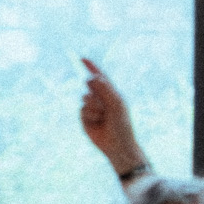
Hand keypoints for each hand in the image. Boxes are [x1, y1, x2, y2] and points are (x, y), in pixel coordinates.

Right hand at [80, 60, 147, 178]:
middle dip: (95, 93)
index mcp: (112, 93)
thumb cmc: (122, 125)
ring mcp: (92, 108)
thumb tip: (93, 77)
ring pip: (85, 98)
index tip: (82, 58)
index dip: (91, 67)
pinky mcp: (85, 117)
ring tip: (103, 117)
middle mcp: (101, 98)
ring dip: (94, 107)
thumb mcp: (117, 105)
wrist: (117, 145)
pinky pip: (82, 109)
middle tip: (104, 105)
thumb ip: (106, 90)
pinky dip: (89, 115)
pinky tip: (97, 123)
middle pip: (90, 85)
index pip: (100, 77)